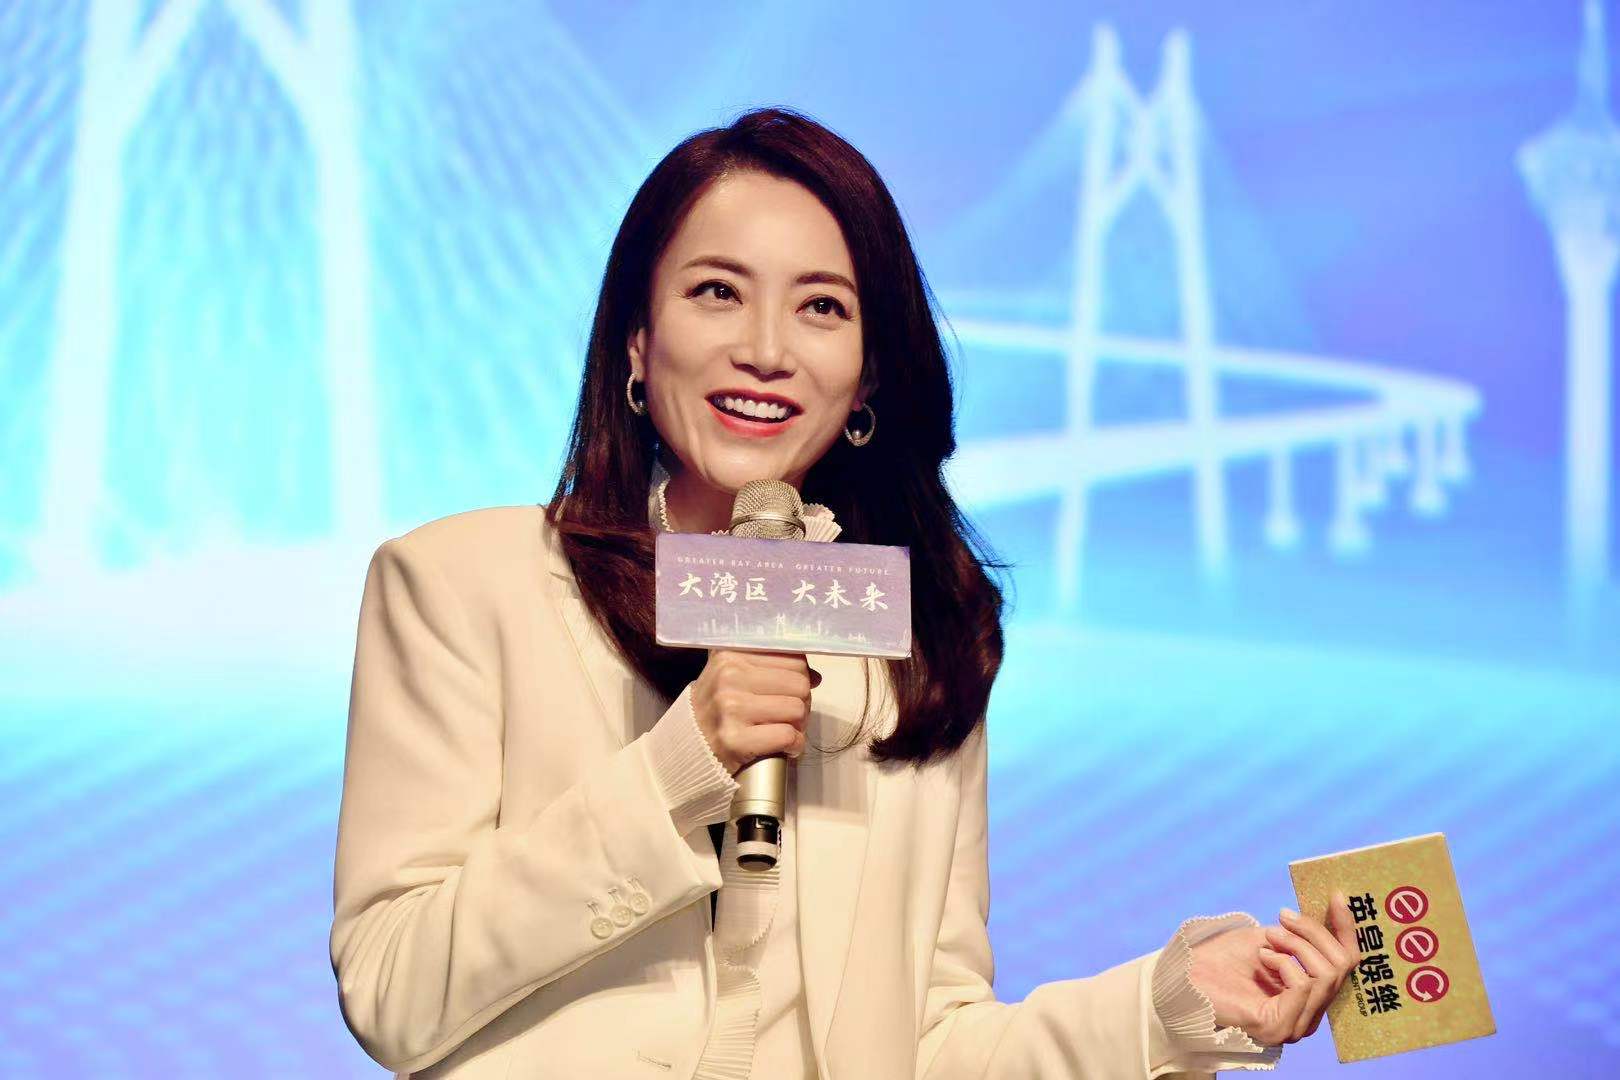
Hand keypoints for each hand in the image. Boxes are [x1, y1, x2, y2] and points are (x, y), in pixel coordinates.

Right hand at [691, 649, 821, 774]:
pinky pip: (787, 736)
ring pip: (797, 709)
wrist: (686, 747)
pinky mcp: (734, 739)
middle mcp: (729, 676)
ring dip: (799, 725)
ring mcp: (731, 708)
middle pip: (799, 683)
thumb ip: (769, 667)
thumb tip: (814, 676)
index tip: (788, 691)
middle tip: (788, 715)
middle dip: (802, 702)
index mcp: (731, 655)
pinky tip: (785, 747)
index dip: (799, 677)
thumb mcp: (733, 676)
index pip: (792, 658)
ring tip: (784, 730)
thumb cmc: (717, 709)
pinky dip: (794, 745)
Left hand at [1186, 891, 1356, 1046]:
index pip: (1346, 963)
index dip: (1346, 928)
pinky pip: (1302, 985)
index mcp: (1312, 996)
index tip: (1337, 895)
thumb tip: (1335, 907)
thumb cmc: (1225, 957)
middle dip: (1314, 933)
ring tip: (1269, 937)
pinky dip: (1284, 962)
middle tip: (1283, 917)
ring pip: (1325, 974)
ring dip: (1296, 945)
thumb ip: (1303, 935)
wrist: (1186, 975)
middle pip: (1340, 966)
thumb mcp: (1272, 939)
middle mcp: (1309, 1016)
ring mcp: (1296, 1026)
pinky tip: (1262, 957)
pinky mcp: (1278, 1028)